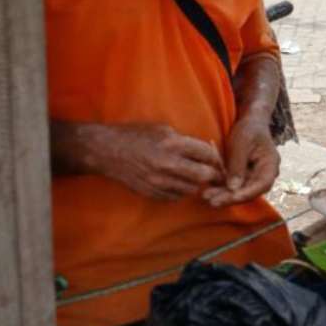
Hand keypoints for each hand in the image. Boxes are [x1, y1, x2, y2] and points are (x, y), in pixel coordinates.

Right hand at [96, 123, 225, 201]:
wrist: (108, 151)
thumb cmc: (136, 135)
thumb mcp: (163, 129)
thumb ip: (185, 141)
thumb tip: (206, 152)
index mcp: (173, 143)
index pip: (207, 154)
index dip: (215, 157)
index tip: (217, 160)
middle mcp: (168, 164)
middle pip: (204, 176)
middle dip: (212, 174)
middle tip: (214, 173)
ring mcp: (159, 181)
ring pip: (191, 189)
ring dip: (195, 183)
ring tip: (192, 176)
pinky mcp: (152, 192)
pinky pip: (176, 197)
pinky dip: (180, 191)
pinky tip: (176, 182)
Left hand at [203, 116, 278, 207]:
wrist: (250, 122)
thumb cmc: (248, 129)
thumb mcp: (242, 142)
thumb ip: (238, 165)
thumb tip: (233, 188)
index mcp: (271, 165)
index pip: (262, 184)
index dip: (247, 193)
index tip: (231, 197)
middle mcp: (265, 175)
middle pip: (250, 192)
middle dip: (231, 198)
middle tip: (212, 201)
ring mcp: (254, 178)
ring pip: (240, 192)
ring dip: (224, 196)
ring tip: (207, 196)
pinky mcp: (244, 178)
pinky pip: (234, 187)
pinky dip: (222, 190)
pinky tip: (209, 191)